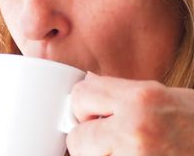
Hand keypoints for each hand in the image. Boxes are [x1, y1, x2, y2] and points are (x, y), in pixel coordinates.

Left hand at [66, 72, 193, 155]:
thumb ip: (118, 91)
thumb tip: (85, 87)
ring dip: (98, 155)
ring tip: (127, 149)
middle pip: (78, 137)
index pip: (81, 96)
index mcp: (140, 100)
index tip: (91, 112)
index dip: (83, 104)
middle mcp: (135, 131)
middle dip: (88, 136)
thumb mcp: (159, 94)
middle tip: (109, 136)